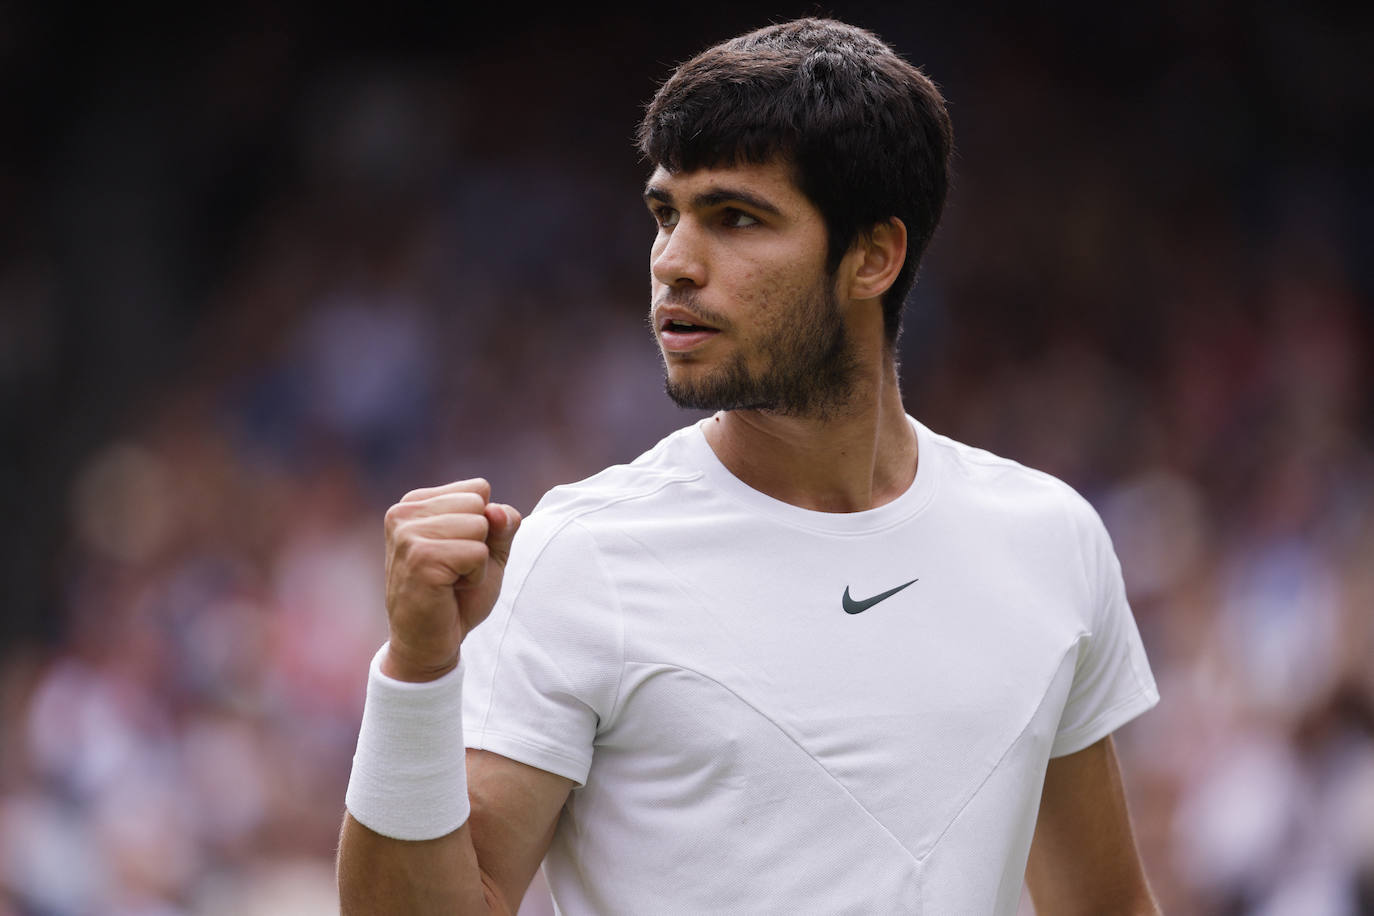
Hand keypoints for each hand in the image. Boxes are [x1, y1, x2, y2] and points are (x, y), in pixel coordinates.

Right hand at [381, 478, 521, 681]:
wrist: (429, 643)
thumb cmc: (456, 596)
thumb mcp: (489, 552)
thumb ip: (501, 524)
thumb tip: (498, 510)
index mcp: (415, 503)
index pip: (478, 489)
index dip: (483, 525)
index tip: (457, 552)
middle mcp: (403, 512)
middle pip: (479, 504)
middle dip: (480, 541)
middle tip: (454, 569)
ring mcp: (408, 534)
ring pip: (480, 525)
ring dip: (478, 561)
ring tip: (451, 579)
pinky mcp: (420, 559)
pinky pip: (477, 553)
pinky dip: (475, 576)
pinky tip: (450, 590)